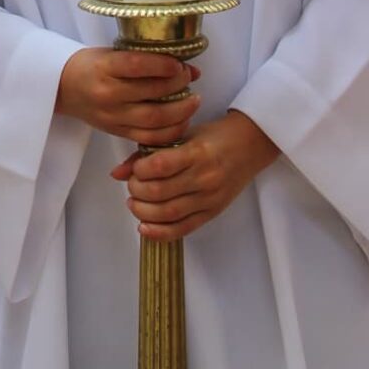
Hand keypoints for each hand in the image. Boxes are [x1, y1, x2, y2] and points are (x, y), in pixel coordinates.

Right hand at [56, 44, 199, 144]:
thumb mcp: (111, 53)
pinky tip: (181, 120)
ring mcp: (113, 116)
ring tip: (193, 101)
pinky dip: (170, 131)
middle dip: (178, 86)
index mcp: (104, 68)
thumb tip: (187, 68)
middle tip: (189, 78)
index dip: (164, 65)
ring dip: (181, 112)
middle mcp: (108, 94)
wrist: (63, 88)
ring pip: (155, 120)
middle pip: (152, 95)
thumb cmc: (90, 65)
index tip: (178, 64)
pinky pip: (149, 137)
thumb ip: (146, 60)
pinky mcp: (117, 132)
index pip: (138, 65)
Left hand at [113, 110, 278, 240]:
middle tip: (133, 186)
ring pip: (168, 214)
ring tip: (135, 203)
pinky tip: (145, 227)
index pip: (159, 166)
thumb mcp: (183, 135)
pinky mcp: (213, 213)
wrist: (252, 145)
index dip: (140, 170)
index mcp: (197, 153)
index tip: (136, 169)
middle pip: (160, 193)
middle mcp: (204, 177)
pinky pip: (183, 229)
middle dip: (137, 191)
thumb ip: (149, 153)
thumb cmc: (216, 137)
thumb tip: (116, 173)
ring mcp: (210, 198)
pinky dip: (160, 233)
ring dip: (143, 212)